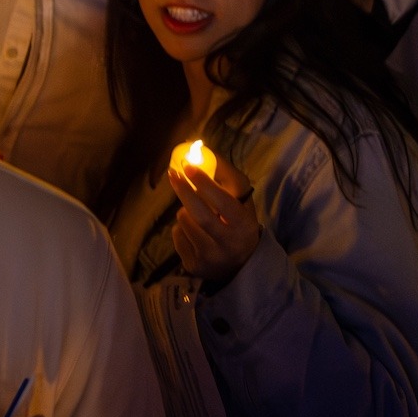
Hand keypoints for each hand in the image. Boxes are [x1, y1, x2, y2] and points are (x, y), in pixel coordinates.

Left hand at [169, 154, 259, 284]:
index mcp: (244, 226)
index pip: (223, 202)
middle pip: (200, 215)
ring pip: (185, 223)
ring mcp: (209, 258)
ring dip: (185, 210)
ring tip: (196, 213)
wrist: (240, 264)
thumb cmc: (239, 223)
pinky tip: (194, 231)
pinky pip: (177, 236)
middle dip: (184, 190)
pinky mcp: (194, 267)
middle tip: (173, 173)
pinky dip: (181, 227)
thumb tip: (201, 150)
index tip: (189, 166)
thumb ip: (225, 175)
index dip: (204, 183)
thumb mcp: (241, 200)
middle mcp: (228, 245)